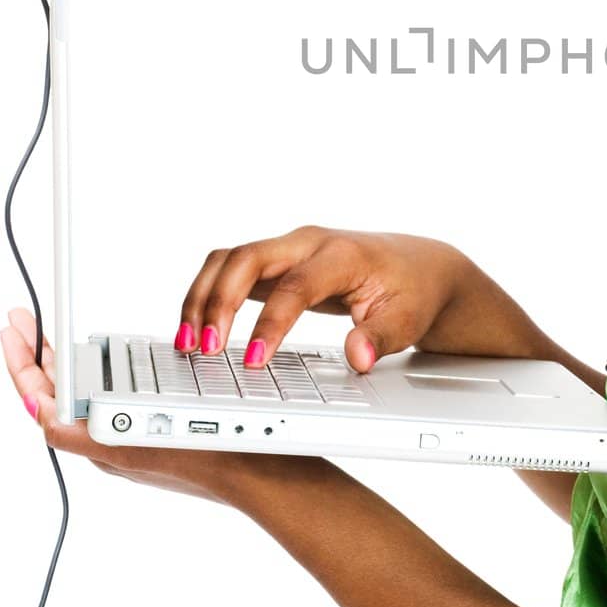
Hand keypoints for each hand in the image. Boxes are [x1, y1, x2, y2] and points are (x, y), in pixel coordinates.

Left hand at [0, 306, 251, 504]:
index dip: (22, 366)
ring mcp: (128, 438)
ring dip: (64, 365)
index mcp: (100, 441)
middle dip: (35, 356)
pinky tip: (108, 362)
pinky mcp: (151, 434)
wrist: (260, 475)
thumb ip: (87, 432)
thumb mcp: (144, 440)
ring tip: (50, 338)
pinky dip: (98, 376)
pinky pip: (111, 401)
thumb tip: (38, 413)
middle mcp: (108, 442)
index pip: (43, 403)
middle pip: (57, 394)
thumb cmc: (213, 455)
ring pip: (81, 396)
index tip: (13, 331)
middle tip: (21, 320)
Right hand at [173, 226, 472, 372]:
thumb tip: (357, 358)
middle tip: (204, 349)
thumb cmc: (412, 292)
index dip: (270, 324)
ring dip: (202, 297)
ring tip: (188, 343)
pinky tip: (197, 330)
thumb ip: (381, 339)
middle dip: (218, 301)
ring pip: (229, 259)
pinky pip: (230, 270)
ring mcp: (289, 249)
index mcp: (341, 255)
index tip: (253, 362)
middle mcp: (308, 244)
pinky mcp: (276, 263)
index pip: (295, 286)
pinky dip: (208, 295)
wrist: (418, 266)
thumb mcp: (408, 320)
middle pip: (246, 258)